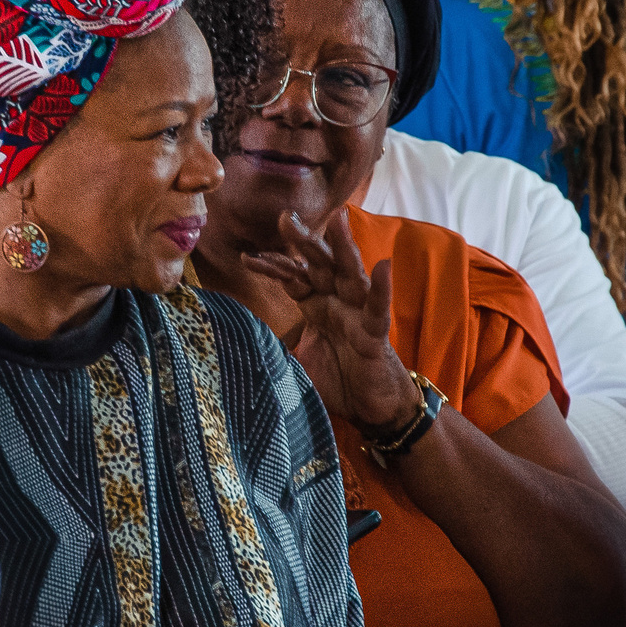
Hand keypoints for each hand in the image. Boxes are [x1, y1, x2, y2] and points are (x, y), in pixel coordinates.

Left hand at [240, 209, 417, 430]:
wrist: (370, 407)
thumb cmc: (338, 379)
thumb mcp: (297, 361)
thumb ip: (275, 346)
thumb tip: (241, 343)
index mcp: (317, 304)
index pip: (294, 277)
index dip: (274, 266)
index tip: (247, 258)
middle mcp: (337, 301)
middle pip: (320, 264)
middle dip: (304, 241)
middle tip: (285, 218)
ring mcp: (358, 314)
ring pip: (351, 274)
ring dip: (345, 248)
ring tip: (339, 220)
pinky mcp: (375, 333)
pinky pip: (378, 308)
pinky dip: (382, 288)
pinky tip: (384, 265)